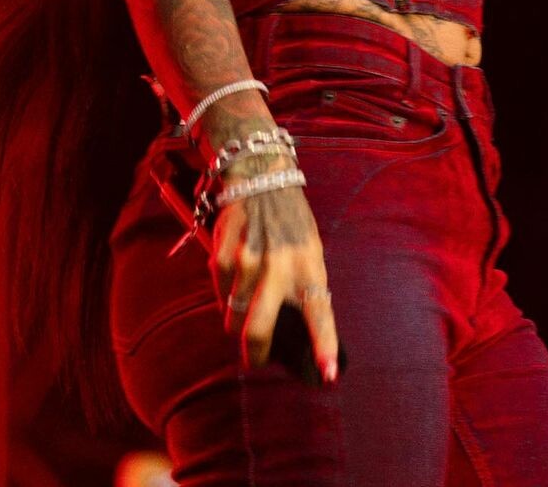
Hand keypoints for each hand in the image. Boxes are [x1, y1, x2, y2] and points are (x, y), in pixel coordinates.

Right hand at [211, 156, 338, 382]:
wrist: (261, 173)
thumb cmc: (291, 217)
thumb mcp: (309, 247)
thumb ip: (305, 282)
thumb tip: (296, 329)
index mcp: (309, 264)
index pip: (320, 312)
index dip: (324, 345)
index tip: (328, 375)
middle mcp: (279, 266)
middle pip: (258, 329)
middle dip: (255, 351)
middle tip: (256, 358)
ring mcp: (248, 260)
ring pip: (234, 314)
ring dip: (237, 316)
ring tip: (244, 297)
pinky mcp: (223, 252)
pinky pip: (219, 290)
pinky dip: (224, 290)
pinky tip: (233, 272)